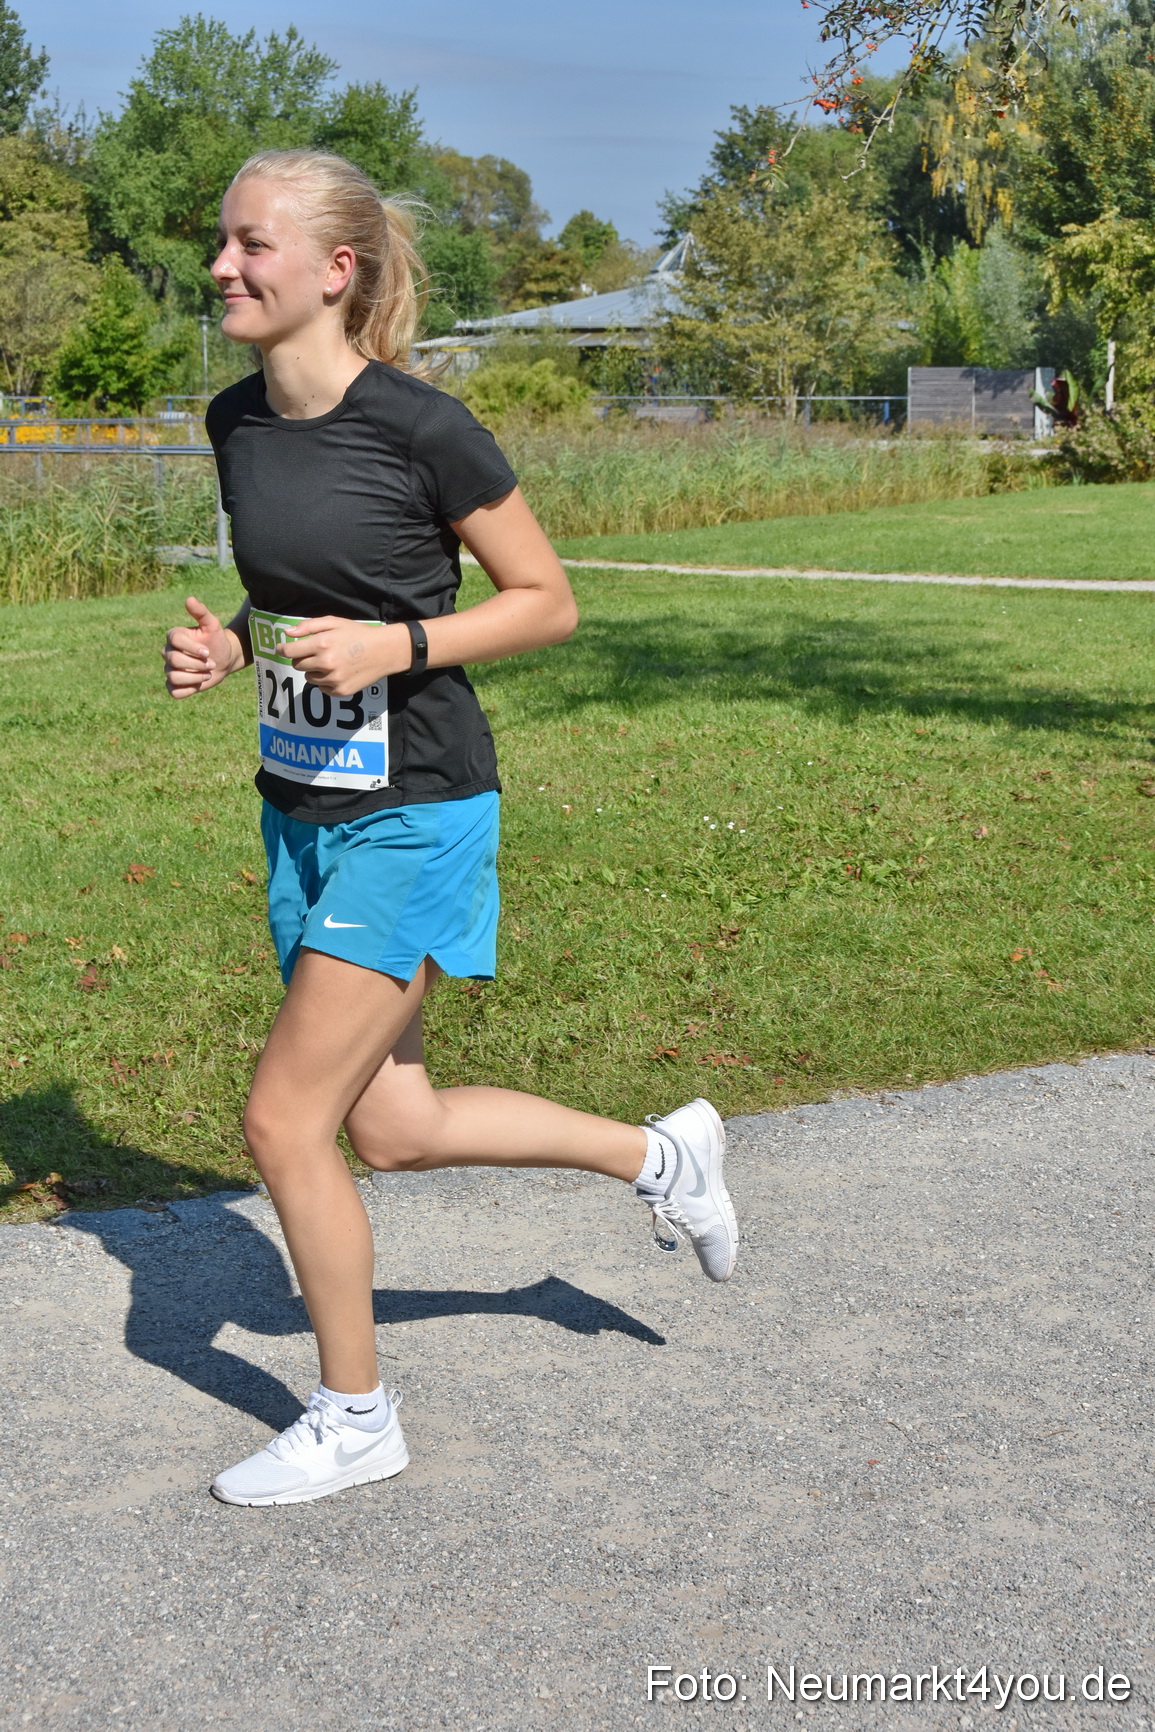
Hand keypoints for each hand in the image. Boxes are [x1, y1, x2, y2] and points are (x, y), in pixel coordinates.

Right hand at [164, 597, 241, 697]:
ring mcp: (170, 668)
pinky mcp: (174, 684)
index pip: (174, 641)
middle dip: (196, 664)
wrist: (224, 658)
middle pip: (173, 660)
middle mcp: (168, 652)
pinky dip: (187, 690)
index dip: (192, 648)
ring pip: (173, 677)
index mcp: (174, 636)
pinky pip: (173, 692)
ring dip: (194, 678)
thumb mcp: (213, 625)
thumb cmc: (217, 640)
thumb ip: (201, 612)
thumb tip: (189, 599)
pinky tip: (199, 684)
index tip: (208, 652)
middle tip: (212, 664)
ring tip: (207, 674)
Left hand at [281, 617, 409, 695]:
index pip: (290, 651)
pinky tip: (339, 671)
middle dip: (302, 658)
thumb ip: (309, 626)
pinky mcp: (341, 691)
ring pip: (309, 678)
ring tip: (331, 662)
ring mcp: (333, 680)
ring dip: (314, 670)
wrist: (384, 651)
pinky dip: (326, 681)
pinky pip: (322, 688)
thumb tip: (288, 633)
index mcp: (322, 644)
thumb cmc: (358, 633)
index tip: (282, 648)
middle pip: (297, 665)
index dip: (282, 649)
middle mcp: (326, 664)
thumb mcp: (334, 622)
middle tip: (315, 652)